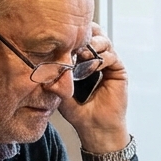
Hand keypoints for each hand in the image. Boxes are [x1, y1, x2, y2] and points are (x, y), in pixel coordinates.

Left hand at [57, 22, 130, 155]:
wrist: (93, 127)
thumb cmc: (77, 111)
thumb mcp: (60, 88)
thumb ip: (55, 73)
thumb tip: (42, 59)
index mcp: (83, 60)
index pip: (81, 38)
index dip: (75, 34)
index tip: (63, 35)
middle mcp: (97, 59)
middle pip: (95, 34)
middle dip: (86, 34)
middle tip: (75, 41)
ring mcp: (108, 64)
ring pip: (105, 42)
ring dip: (94, 44)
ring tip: (83, 53)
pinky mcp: (118, 71)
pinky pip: (112, 57)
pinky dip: (102, 59)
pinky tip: (94, 66)